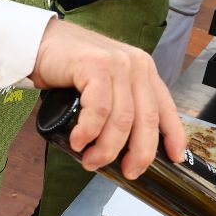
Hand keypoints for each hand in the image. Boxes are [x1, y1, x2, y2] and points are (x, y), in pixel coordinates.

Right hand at [31, 19, 185, 178]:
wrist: (40, 43)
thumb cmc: (70, 69)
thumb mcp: (106, 86)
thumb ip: (120, 105)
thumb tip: (126, 149)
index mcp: (144, 71)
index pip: (166, 108)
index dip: (174, 137)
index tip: (175, 159)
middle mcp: (136, 65)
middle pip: (146, 120)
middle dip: (138, 154)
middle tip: (127, 172)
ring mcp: (117, 63)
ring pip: (122, 119)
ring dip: (106, 148)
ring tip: (90, 161)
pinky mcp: (95, 64)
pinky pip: (99, 108)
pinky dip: (89, 131)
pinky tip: (79, 142)